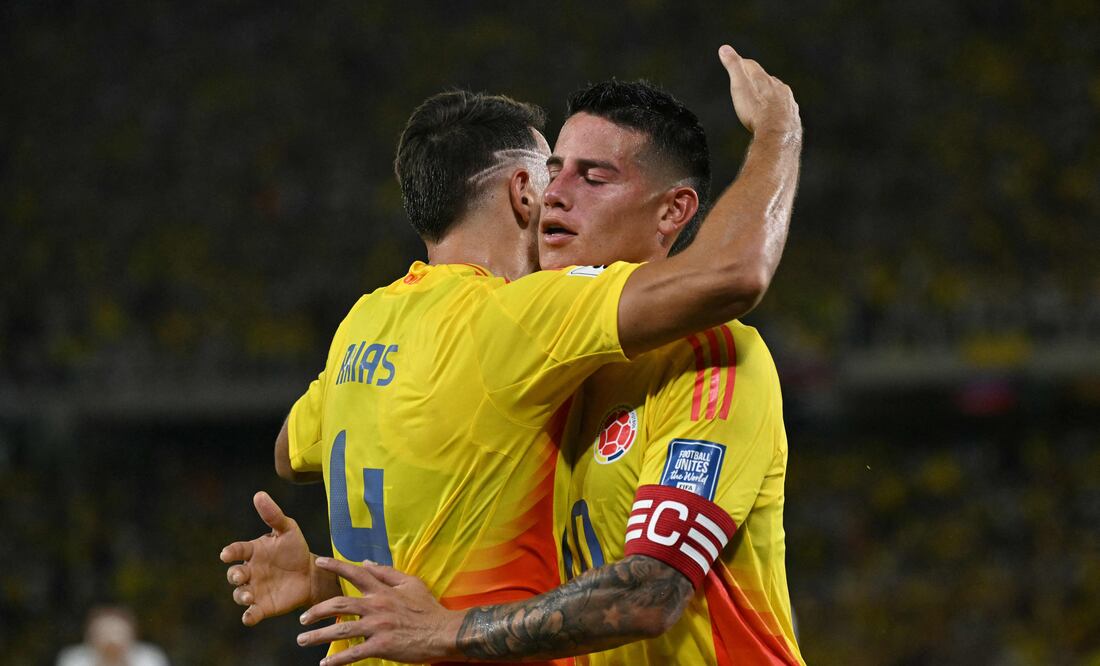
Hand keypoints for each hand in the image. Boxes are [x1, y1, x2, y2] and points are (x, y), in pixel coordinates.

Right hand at [220, 491, 315, 625]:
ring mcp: (254, 590)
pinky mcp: (263, 607)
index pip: (237, 550)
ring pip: (239, 595)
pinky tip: (250, 616)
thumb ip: (273, 515)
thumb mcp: (288, 529)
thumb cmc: (296, 549)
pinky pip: (251, 614)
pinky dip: (248, 616)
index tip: (226, 554)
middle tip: (239, 575)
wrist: (311, 574)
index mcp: (252, 552)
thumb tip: (259, 494)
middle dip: (234, 576)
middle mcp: (249, 571)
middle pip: (234, 575)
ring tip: (247, 595)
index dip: (230, 552)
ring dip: (240, 596)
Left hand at [296, 558, 463, 665]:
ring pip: (341, 630)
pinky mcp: (381, 647)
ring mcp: (377, 627)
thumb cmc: (428, 608)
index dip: (336, 566)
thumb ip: (388, 573)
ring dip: (318, 635)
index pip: (355, 574)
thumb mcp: (411, 583)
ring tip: (303, 639)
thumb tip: (367, 564)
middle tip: (302, 617)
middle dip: (317, 611)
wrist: (443, 632)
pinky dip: (337, 660)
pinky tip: (326, 664)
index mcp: (383, 590)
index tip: (319, 562)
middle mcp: (377, 606)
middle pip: (339, 605)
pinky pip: (353, 654)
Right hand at [718, 44, 800, 135]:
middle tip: (748, 82)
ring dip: (769, 94)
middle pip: (766, 79)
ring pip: (777, 93)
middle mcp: (778, 87)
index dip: (742, 64)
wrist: (777, 135)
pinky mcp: (792, 115)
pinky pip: (785, 108)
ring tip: (762, 99)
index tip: (737, 63)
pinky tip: (775, 113)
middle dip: (757, 79)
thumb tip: (725, 49)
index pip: (751, 66)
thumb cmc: (756, 112)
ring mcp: (787, 101)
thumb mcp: (739, 87)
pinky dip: (778, 108)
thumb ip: (733, 67)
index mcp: (764, 80)